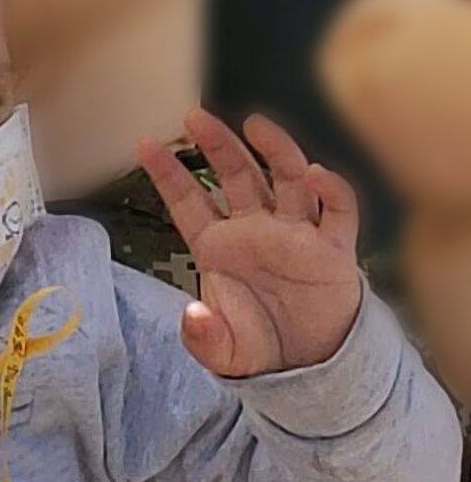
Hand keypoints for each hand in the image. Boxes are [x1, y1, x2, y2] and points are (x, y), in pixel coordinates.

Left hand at [137, 109, 360, 377]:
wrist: (308, 364)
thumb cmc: (257, 345)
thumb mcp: (222, 350)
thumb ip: (202, 336)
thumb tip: (193, 316)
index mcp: (218, 248)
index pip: (188, 201)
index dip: (167, 173)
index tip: (144, 144)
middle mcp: (255, 231)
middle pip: (236, 176)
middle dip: (217, 145)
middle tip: (195, 117)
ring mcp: (296, 234)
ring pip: (286, 179)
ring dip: (274, 149)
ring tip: (256, 125)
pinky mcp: (334, 248)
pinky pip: (337, 210)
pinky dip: (330, 189)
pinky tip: (315, 174)